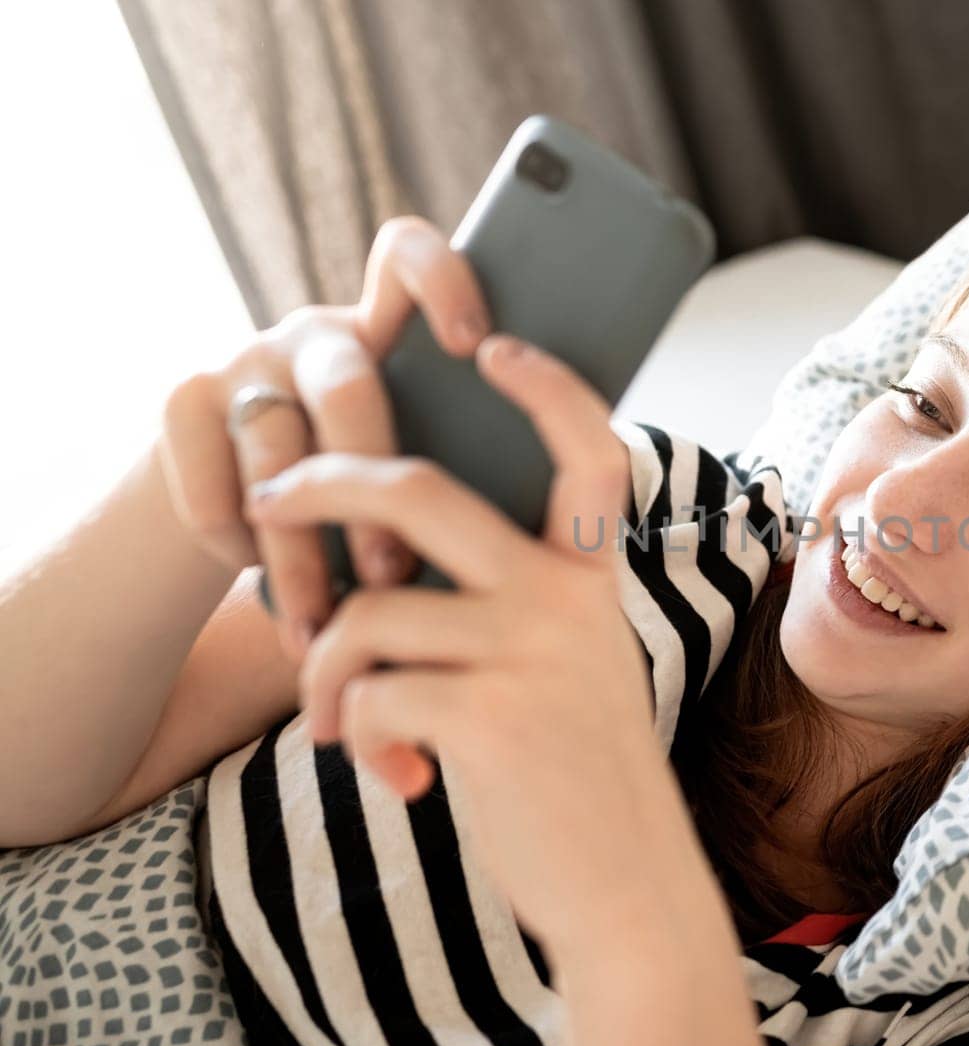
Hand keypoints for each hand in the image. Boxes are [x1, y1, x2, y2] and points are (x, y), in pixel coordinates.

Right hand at [156, 215, 490, 662]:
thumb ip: (464, 457)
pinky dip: (237, 547)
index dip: (442, 282)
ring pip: (276, 454)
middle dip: (373, 489)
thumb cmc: (370, 501)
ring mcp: (244, 361)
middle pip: (349, 386)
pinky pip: (210, 481)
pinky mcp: (181, 401)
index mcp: (388, 332)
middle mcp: (316, 335)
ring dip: (301, 554)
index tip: (477, 346)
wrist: (238, 512)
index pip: (408, 256)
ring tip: (327, 626)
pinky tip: (267, 594)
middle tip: (397, 574)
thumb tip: (546, 509)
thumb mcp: (418, 461)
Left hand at [241, 333, 661, 939]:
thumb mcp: (575, 662)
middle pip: (420, 495)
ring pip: (364, 613)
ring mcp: (527, 656)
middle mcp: (565, 600)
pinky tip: (393, 776)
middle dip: (324, 481)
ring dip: (320, 670)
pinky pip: (366, 694)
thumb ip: (521, 600)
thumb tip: (397, 561)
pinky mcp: (485, 721)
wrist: (626, 882)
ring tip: (336, 724)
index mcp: (591, 579)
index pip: (586, 451)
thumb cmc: (580, 769)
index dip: (546, 388)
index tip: (496, 348)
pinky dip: (352, 734)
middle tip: (271, 496)